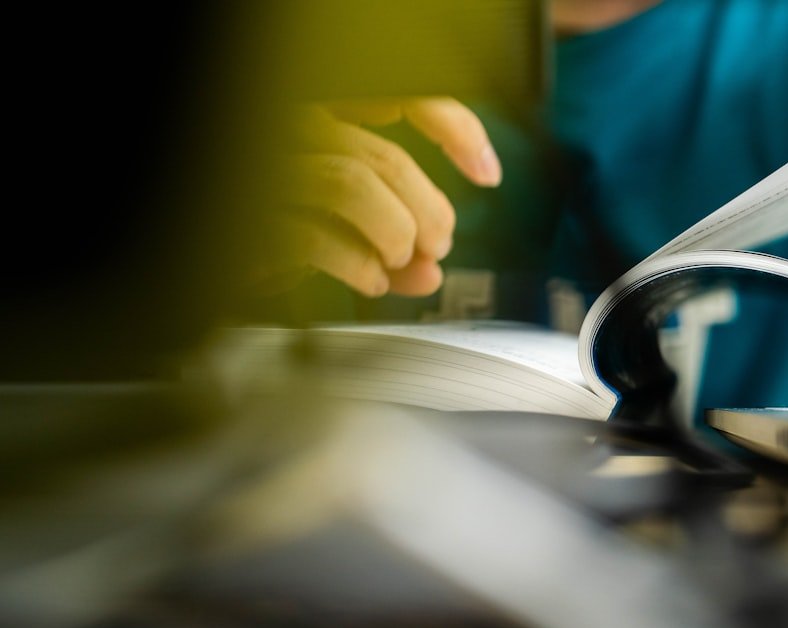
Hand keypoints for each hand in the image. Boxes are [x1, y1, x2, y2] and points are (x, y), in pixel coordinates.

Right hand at [273, 98, 500, 296]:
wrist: (213, 250)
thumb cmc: (274, 228)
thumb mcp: (341, 229)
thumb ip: (386, 242)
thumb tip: (430, 273)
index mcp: (325, 116)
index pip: (403, 97)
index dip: (456, 129)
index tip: (486, 172)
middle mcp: (295, 129)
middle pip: (385, 158)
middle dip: (427, 212)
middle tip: (438, 247)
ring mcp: (271, 166)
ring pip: (353, 183)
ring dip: (394, 232)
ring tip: (401, 260)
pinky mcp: (251, 212)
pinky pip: (313, 233)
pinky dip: (355, 262)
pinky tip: (370, 280)